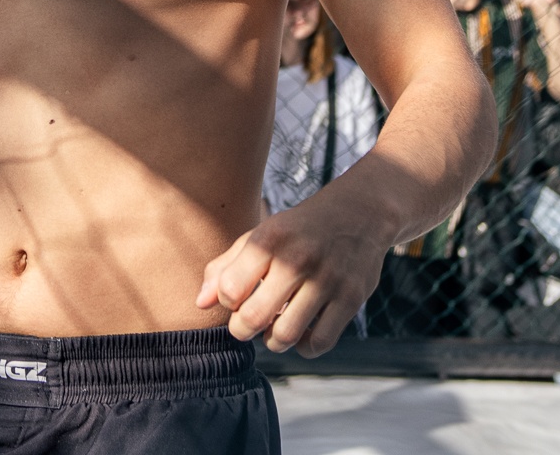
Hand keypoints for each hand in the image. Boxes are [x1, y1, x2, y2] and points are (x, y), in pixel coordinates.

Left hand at [196, 192, 384, 355]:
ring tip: (273, 328)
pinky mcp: (352, 297)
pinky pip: (319, 343)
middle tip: (247, 324)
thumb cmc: (298, 230)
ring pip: (285, 336)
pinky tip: (302, 330)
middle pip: (253, 318)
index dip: (226, 302)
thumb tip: (199, 304)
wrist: (359, 212)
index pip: (229, 290)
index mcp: (269, 239)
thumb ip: (224, 267)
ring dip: (272, 341)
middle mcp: (298, 258)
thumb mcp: (260, 236)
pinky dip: (304, 346)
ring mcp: (327, 279)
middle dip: (243, 330)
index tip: (235, 298)